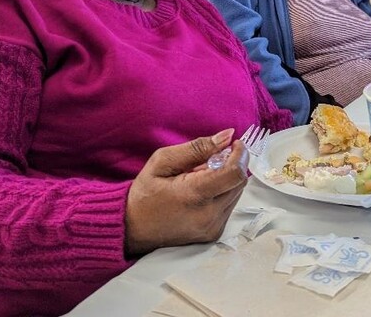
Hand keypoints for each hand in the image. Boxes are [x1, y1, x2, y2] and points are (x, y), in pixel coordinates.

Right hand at [124, 128, 248, 255]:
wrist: (131, 228)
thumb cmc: (145, 192)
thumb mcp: (163, 160)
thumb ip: (198, 148)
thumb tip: (227, 136)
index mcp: (194, 195)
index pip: (235, 173)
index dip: (240, 154)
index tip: (233, 144)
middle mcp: (208, 215)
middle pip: (239, 182)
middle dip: (232, 164)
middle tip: (212, 158)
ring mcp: (212, 227)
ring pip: (237, 194)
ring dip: (227, 179)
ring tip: (202, 176)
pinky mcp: (213, 234)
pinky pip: (229, 206)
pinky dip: (222, 193)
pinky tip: (202, 191)